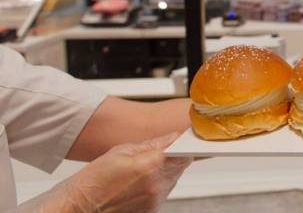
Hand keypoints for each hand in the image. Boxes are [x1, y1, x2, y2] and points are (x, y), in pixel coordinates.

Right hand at [22, 132, 191, 212]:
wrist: (78, 207)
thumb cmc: (93, 180)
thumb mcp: (120, 151)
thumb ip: (151, 144)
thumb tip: (172, 137)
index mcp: (151, 166)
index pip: (184, 153)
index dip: (184, 146)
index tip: (181, 142)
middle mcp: (157, 186)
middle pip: (180, 167)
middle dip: (173, 159)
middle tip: (155, 155)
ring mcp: (155, 201)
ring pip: (172, 181)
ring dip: (164, 173)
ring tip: (141, 172)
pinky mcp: (152, 212)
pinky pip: (163, 194)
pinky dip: (156, 187)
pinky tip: (138, 185)